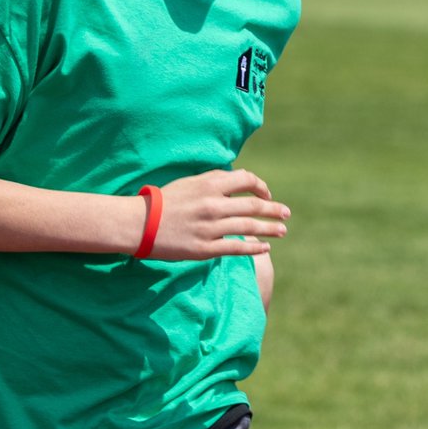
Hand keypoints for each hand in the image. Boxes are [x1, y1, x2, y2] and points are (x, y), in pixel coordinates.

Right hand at [147, 168, 289, 260]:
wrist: (140, 223)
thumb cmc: (164, 201)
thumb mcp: (189, 183)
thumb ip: (214, 181)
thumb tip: (237, 182)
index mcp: (209, 185)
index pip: (246, 180)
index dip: (261, 186)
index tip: (267, 194)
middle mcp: (213, 205)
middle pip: (253, 205)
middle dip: (273, 209)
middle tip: (286, 213)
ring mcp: (210, 228)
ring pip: (249, 227)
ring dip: (269, 228)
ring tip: (282, 230)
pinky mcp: (205, 248)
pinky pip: (236, 248)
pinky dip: (254, 247)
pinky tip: (266, 248)